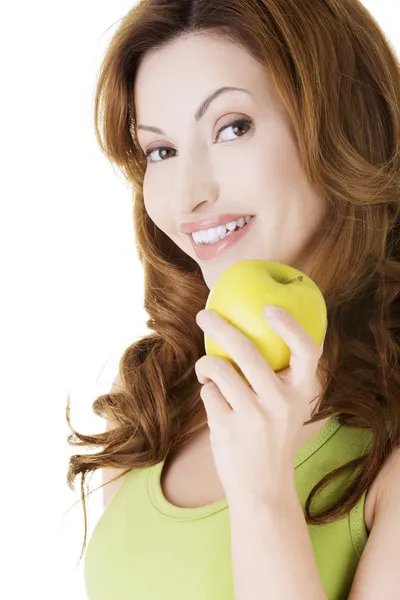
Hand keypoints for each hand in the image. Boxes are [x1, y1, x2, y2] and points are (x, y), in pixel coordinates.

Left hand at [194, 305, 326, 504]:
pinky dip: (207, 390)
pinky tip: (215, 401)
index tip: (269, 307)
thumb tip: (245, 329)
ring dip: (206, 364)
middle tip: (204, 315)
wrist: (263, 488)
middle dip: (219, 325)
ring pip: (218, 367)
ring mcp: (253, 416)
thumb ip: (277, 376)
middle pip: (247, 350)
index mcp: (302, 392)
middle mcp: (281, 402)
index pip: (308, 350)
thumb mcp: (288, 407)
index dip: (291, 325)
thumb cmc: (273, 436)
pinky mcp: (227, 428)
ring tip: (206, 370)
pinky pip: (208, 392)